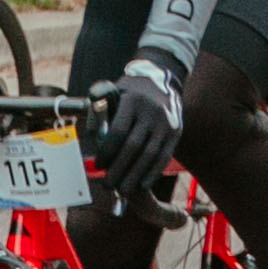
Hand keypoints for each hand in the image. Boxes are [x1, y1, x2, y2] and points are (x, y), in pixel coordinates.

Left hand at [92, 50, 188, 190]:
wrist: (162, 79)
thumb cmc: (129, 91)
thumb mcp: (113, 94)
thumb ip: (100, 114)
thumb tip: (91, 140)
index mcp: (133, 102)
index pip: (118, 131)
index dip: (107, 151)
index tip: (98, 164)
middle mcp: (152, 112)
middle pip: (134, 147)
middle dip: (119, 169)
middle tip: (107, 184)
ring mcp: (166, 123)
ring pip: (150, 155)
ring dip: (135, 176)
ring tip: (122, 189)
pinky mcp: (176, 132)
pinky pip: (165, 156)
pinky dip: (153, 173)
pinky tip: (142, 184)